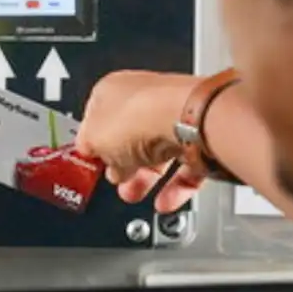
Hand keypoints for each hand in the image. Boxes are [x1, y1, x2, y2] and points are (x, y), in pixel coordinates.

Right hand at [76, 71, 204, 213]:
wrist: (188, 120)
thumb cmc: (140, 118)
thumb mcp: (94, 141)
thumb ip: (90, 150)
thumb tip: (95, 156)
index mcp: (114, 91)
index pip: (98, 120)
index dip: (94, 146)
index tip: (92, 166)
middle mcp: (146, 98)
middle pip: (131, 139)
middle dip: (123, 167)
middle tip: (119, 183)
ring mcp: (176, 116)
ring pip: (160, 152)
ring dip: (147, 179)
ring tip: (137, 195)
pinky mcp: (202, 136)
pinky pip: (186, 166)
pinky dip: (176, 186)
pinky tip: (166, 200)